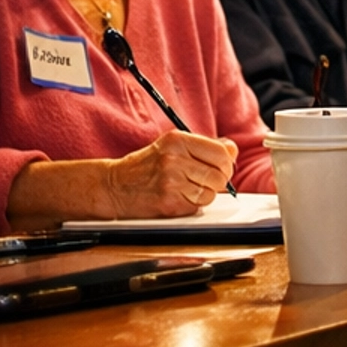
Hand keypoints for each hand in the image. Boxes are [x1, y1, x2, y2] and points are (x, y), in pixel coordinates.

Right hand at [105, 130, 238, 217]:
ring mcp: (171, 182)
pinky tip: (179, 198)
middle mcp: (174, 158)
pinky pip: (197, 207)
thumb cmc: (145, 166)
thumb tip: (232, 150)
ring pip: (210, 193)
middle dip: (218, 181)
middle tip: (205, 181)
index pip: (221, 152)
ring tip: (188, 189)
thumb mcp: (172, 146)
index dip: (226, 163)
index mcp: (178, 140)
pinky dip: (193, 205)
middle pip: (219, 175)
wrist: (114, 187)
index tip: (221, 167)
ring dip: (205, 194)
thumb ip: (204, 146)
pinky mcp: (168, 203)